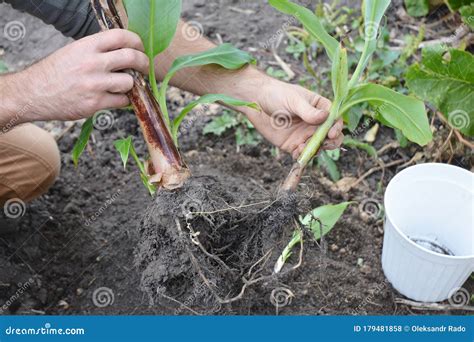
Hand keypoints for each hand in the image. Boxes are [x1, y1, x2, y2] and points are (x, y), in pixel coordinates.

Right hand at [7, 29, 148, 123]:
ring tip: (123, 86)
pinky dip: (123, 100)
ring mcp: (95, 84)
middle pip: (132, 58)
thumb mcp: (74, 52)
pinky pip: (121, 101)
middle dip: (143, 63)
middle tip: (145, 68)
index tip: (140, 48)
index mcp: (87, 46)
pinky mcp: (95, 103)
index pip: (121, 36)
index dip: (136, 41)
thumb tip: (125, 52)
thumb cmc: (55, 72)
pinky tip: (116, 98)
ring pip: (129, 82)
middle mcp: (92, 63)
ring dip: (131, 85)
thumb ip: (98, 51)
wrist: (33, 93)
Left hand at [243, 78, 343, 158]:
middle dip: (331, 143)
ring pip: (318, 147)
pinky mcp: (293, 145)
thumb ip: (308, 111)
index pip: (335, 119)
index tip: (331, 133)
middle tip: (325, 144)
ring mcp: (304, 135)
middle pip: (330, 136)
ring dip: (315, 150)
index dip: (336, 127)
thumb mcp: (294, 100)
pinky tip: (297, 152)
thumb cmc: (277, 94)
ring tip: (305, 147)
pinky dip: (302, 156)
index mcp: (320, 108)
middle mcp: (315, 123)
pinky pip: (302, 154)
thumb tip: (326, 117)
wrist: (256, 102)